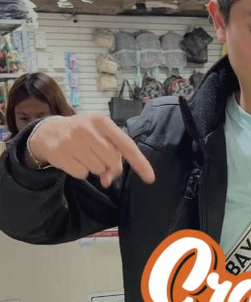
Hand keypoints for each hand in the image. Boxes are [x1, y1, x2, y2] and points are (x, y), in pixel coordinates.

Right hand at [26, 114, 154, 186]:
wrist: (48, 131)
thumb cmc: (82, 134)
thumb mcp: (100, 135)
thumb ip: (113, 154)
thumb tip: (108, 179)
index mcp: (102, 121)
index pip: (126, 145)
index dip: (139, 162)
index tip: (150, 178)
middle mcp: (87, 129)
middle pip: (112, 160)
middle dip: (110, 165)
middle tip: (98, 157)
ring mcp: (72, 141)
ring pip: (98, 170)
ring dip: (94, 168)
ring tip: (83, 155)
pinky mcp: (61, 154)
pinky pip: (82, 174)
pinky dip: (81, 172)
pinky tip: (74, 159)